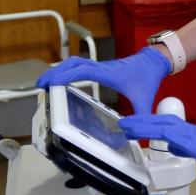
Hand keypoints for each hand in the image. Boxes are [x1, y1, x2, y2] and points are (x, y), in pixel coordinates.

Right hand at [36, 47, 169, 114]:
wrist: (154, 61)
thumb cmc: (148, 77)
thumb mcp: (145, 99)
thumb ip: (141, 117)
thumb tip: (134, 133)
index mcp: (109, 73)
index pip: (82, 71)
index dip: (65, 75)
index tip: (50, 83)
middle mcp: (102, 67)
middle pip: (73, 64)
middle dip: (55, 72)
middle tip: (41, 84)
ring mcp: (100, 66)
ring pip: (75, 63)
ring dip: (60, 70)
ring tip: (47, 82)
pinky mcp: (101, 68)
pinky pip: (80, 66)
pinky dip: (68, 70)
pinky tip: (63, 79)